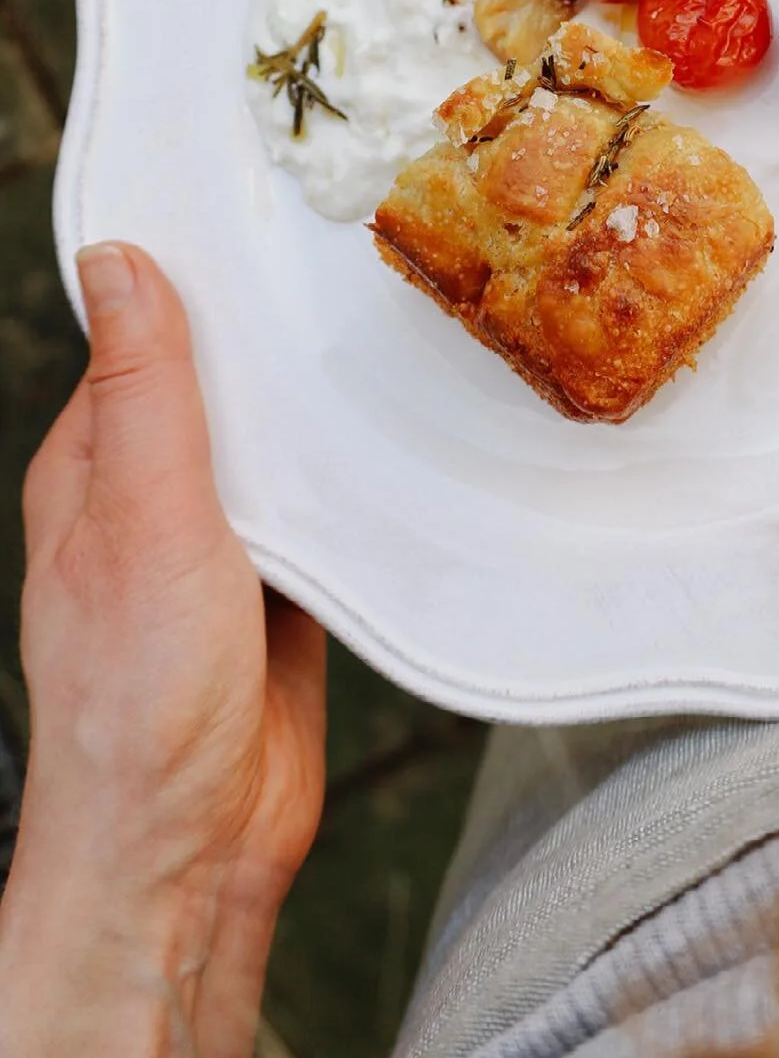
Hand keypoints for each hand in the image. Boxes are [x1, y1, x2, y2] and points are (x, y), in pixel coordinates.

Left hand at [0, 244, 326, 1056]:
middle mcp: (155, 499)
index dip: (195, 280)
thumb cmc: (138, 694)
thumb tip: (118, 264)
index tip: (258, 221)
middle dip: (277, 347)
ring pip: (281, 451)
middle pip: (224, 391)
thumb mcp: (144, 513)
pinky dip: (356, 490)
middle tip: (350, 278)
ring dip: (322, 420)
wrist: (194, 842)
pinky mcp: (285, 591)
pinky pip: (326, 515)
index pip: (144, 341)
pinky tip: (397, 461)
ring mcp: (223, 546)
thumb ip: (144, 391)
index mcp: (97, 468)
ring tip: (385, 352)